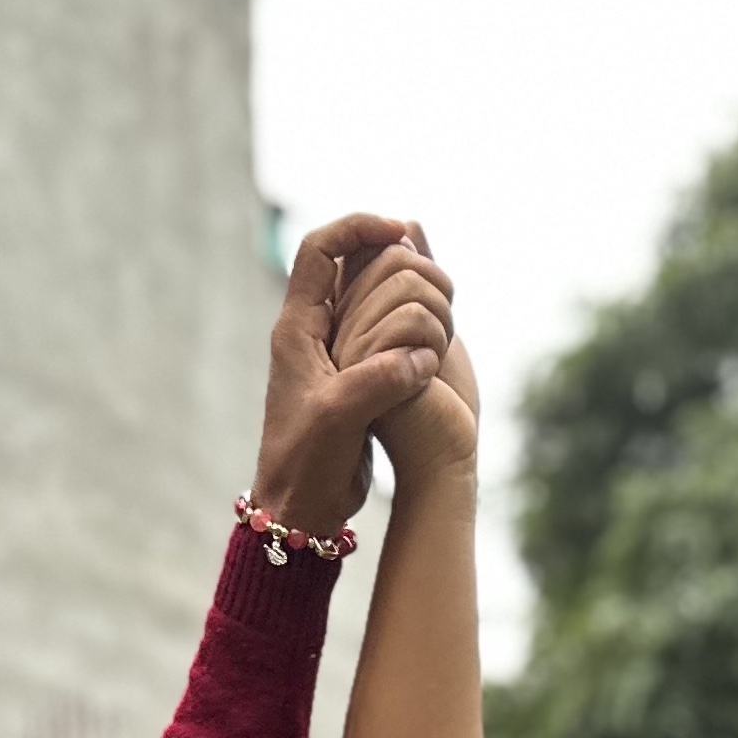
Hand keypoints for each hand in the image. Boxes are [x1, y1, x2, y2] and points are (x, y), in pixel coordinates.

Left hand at [250, 211, 449, 538]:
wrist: (301, 510)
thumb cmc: (307, 466)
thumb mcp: (341, 420)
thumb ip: (378, 381)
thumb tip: (421, 357)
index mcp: (297, 329)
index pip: (320, 249)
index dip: (358, 227)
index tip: (399, 232)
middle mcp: (312, 333)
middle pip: (348, 263)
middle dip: (388, 253)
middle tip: (429, 261)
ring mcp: (333, 355)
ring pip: (369, 296)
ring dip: (403, 287)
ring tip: (440, 294)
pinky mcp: (354, 378)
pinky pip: (383, 330)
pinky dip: (410, 322)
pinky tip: (437, 332)